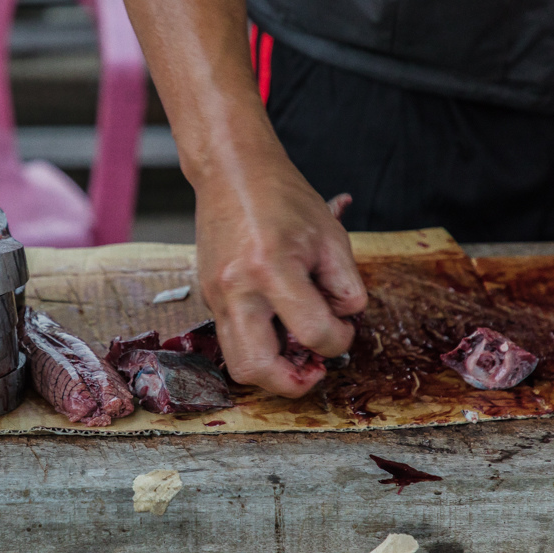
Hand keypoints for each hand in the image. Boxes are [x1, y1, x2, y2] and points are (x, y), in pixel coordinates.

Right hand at [193, 126, 366, 397]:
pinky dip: (258, 342)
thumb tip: (343, 320)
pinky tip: (277, 319)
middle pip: (255, 369)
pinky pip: (232, 337)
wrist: (231, 173)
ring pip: (237, 363)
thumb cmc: (281, 197)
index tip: (344, 326)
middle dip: (292, 382)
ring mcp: (214, 296)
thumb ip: (346, 286)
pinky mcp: (207, 296)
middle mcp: (235, 289)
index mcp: (271, 270)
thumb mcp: (331, 236)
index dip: (339, 340)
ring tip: (295, 348)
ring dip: (271, 368)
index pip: (313, 334)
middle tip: (313, 367)